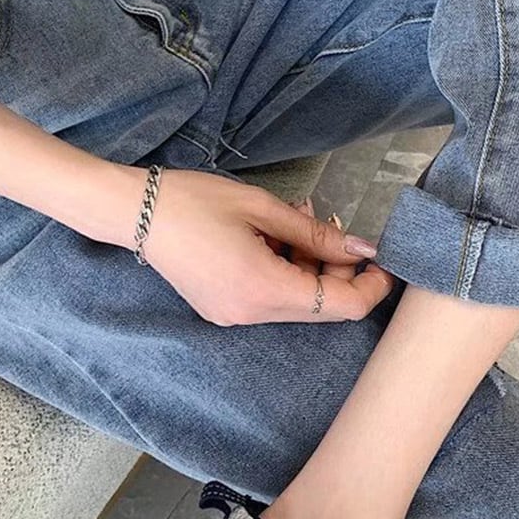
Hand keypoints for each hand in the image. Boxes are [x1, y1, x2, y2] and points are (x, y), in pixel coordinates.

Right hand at [139, 169, 395, 325]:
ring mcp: (235, 317)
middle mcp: (252, 315)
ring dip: (310, 265)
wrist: (132, 212)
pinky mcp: (223, 309)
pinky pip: (272, 297)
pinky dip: (286, 269)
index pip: (342, 306)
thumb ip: (317, 235)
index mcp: (264, 290)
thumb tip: (363, 249)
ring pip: (297, 300)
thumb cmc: (197, 201)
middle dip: (340, 270)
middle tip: (333, 226)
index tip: (385, 258)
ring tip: (298, 220)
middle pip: (322, 306)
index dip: (372, 286)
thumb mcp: (264, 210)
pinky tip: (275, 234)